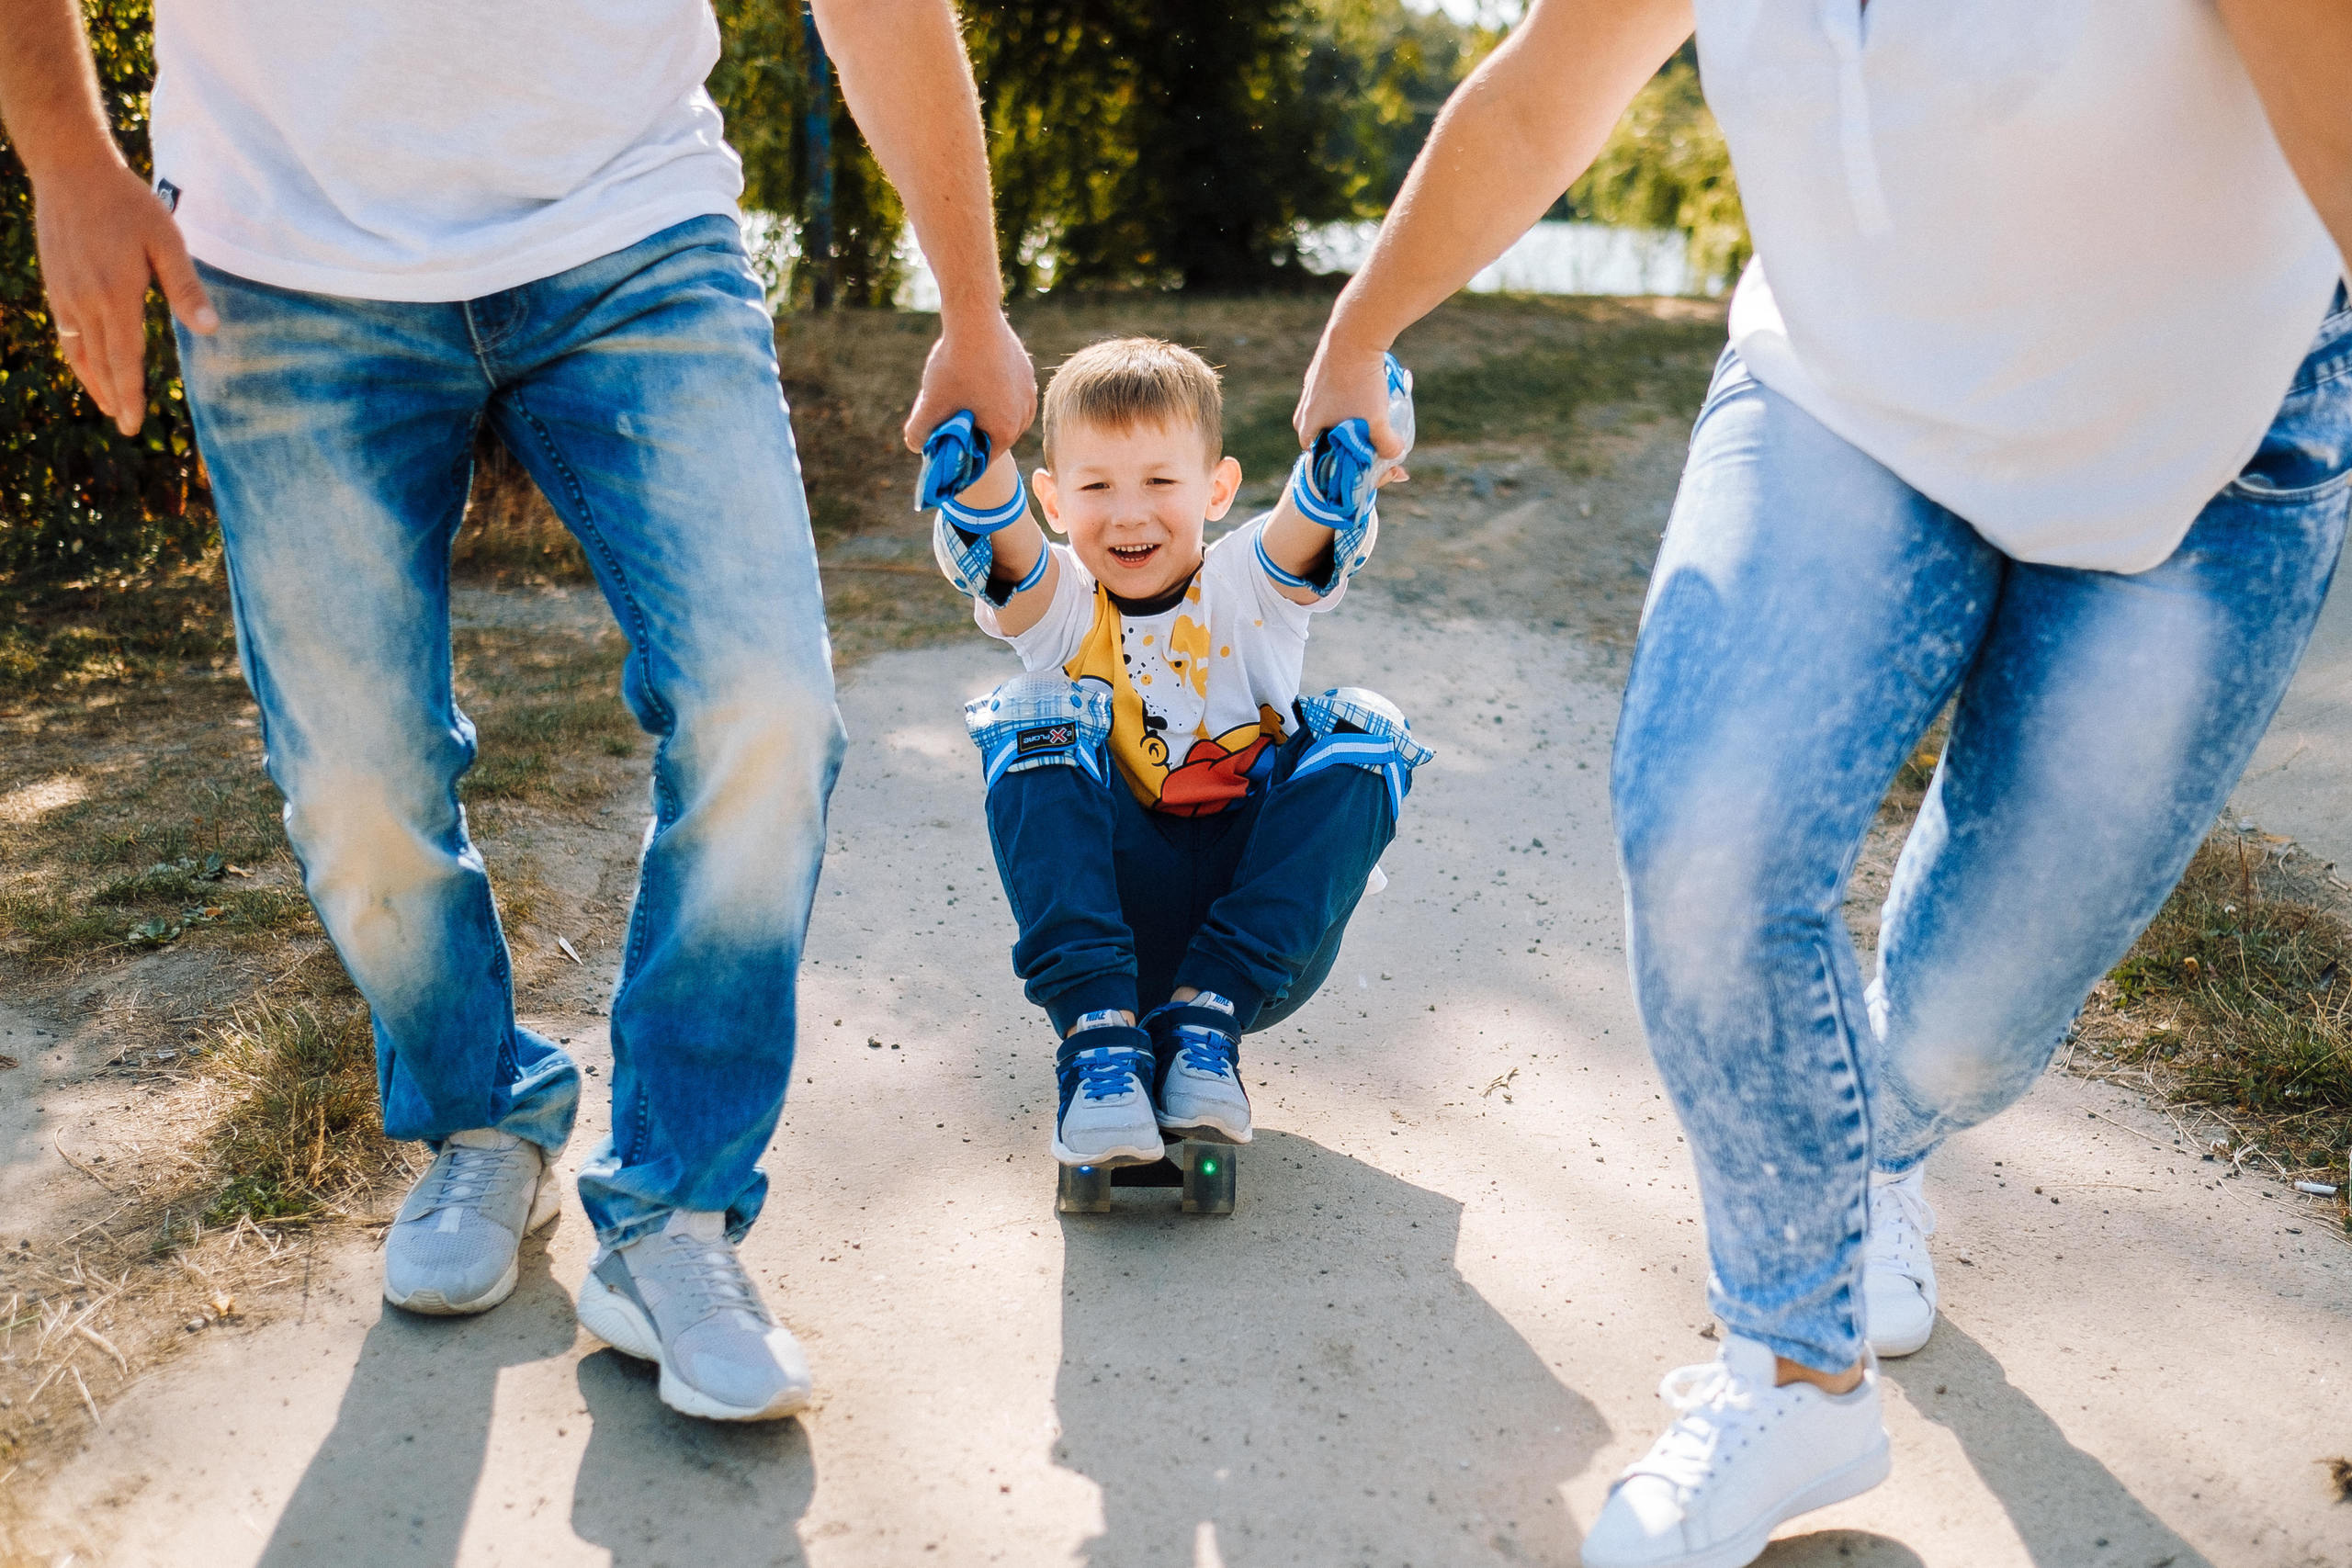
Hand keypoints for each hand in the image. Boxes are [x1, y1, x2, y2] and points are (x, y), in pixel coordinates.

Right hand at [35, 158, 215, 435]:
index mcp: (116, 295)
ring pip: (78, 350)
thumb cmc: (128, 204)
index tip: (133, 424)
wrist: (70, 170)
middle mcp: (85, 301)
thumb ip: (186, 288)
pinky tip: (86, 363)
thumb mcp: (167, 242)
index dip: (130, 394)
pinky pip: (65, 331)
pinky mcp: (55, 282)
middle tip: (126, 428)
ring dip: (93, 381)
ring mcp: (65, 293)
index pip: (123, 359)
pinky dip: (77, 355)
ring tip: (107, 405)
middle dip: (113, 397)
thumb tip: (210, 330)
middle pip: (100, 362)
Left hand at [903, 308, 1035, 458]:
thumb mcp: (930, 405)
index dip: (960, 456)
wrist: (974, 318)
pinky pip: (1009, 393)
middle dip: (972, 433)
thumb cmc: (954, 366)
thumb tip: (915, 445)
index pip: (982, 459)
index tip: (944, 443)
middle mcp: (1025, 416)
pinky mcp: (1026, 372)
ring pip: (1003, 414)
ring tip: (960, 395)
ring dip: (983, 412)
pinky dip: (993, 392)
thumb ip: (918, 433)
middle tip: (949, 419)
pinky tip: (972, 376)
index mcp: (1006, 431)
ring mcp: (1029, 392)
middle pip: (994, 437)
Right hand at [1293, 327, 1406, 458]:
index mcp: (1308, 427)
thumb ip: (1386, 445)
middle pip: (1325, 435)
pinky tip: (1369, 389)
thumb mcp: (1376, 421)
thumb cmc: (1361, 383)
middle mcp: (1304, 408)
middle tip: (1370, 435)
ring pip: (1331, 412)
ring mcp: (1312, 387)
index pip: (1318, 456)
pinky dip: (1351, 395)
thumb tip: (1395, 454)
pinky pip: (1336, 392)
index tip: (1362, 457)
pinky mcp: (1322, 369)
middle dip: (1347, 438)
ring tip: (1373, 411)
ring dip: (1350, 416)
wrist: (1354, 334)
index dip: (1342, 461)